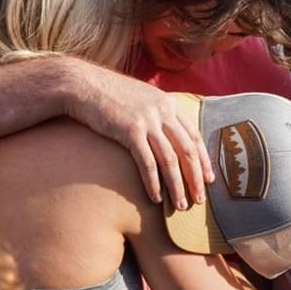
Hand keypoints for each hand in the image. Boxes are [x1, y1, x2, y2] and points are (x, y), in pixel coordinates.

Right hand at [64, 60, 213, 206]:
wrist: (83, 84)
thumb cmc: (109, 95)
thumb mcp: (141, 99)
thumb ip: (157, 113)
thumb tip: (166, 134)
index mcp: (169, 104)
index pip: (194, 136)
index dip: (203, 160)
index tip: (208, 179)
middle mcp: (163, 112)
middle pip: (187, 150)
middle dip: (196, 178)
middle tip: (200, 199)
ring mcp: (147, 121)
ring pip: (170, 160)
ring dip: (177, 186)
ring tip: (181, 205)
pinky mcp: (130, 131)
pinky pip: (147, 163)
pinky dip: (153, 183)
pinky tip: (156, 198)